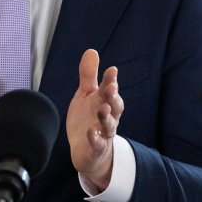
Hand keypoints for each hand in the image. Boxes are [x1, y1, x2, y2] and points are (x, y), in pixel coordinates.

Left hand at [66, 49, 123, 191]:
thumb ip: (89, 76)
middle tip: (111, 88)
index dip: (111, 81)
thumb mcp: (86, 95)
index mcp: (106, 102)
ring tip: (102, 109)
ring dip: (106, 117)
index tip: (111, 70)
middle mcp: (108, 117)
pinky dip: (95, 139)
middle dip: (113, 97)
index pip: (110, 90)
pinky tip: (91, 133)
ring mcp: (103, 134)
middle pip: (115, 107)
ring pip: (109, 126)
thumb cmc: (88, 119)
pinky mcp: (95, 149)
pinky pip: (97, 144)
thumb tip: (92, 50)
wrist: (87, 151)